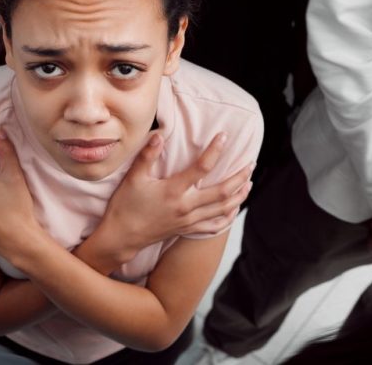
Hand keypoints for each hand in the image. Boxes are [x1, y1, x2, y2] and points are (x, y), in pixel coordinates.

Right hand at [102, 132, 253, 256]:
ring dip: (239, 196)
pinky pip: (213, 227)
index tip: (224, 137)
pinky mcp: (186, 230)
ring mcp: (188, 221)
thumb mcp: (133, 178)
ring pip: (222, 209)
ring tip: (249, 183)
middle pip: (222, 192)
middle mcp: (186, 207)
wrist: (121, 236)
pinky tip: (233, 210)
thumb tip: (159, 135)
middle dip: (239, 177)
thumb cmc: (125, 206)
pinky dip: (227, 218)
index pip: (202, 168)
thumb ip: (148, 156)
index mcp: (174, 191)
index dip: (215, 151)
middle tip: (250, 164)